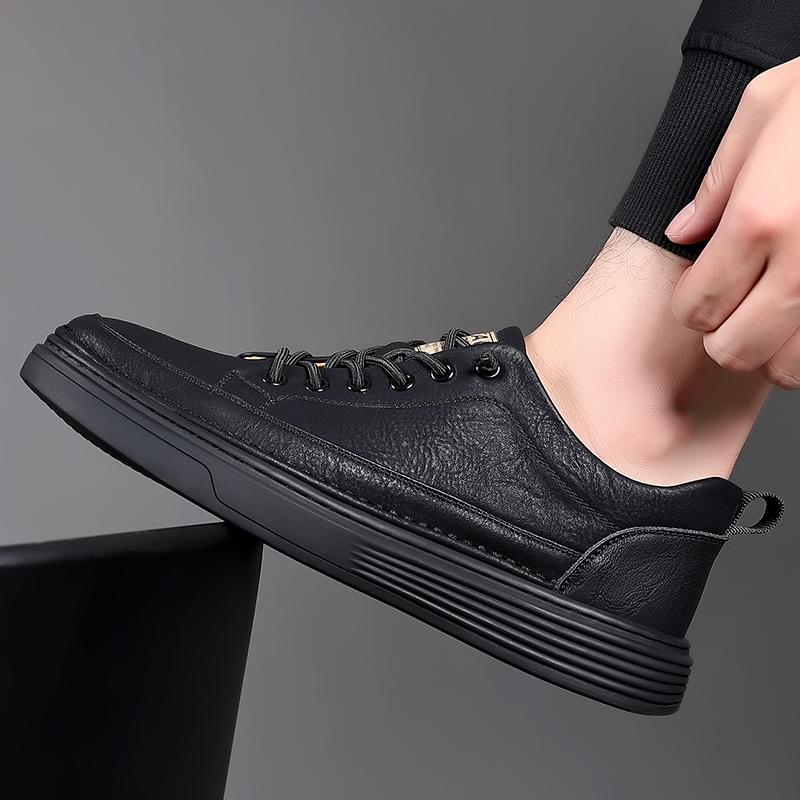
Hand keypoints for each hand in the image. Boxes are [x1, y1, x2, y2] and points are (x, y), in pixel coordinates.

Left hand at [667, 56, 799, 388]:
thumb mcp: (767, 108)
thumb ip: (717, 182)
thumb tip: (682, 231)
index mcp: (760, 218)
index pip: (698, 305)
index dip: (689, 306)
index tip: (697, 293)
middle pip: (734, 349)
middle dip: (722, 334)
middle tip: (732, 308)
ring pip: (788, 369)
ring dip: (771, 350)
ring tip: (773, 316)